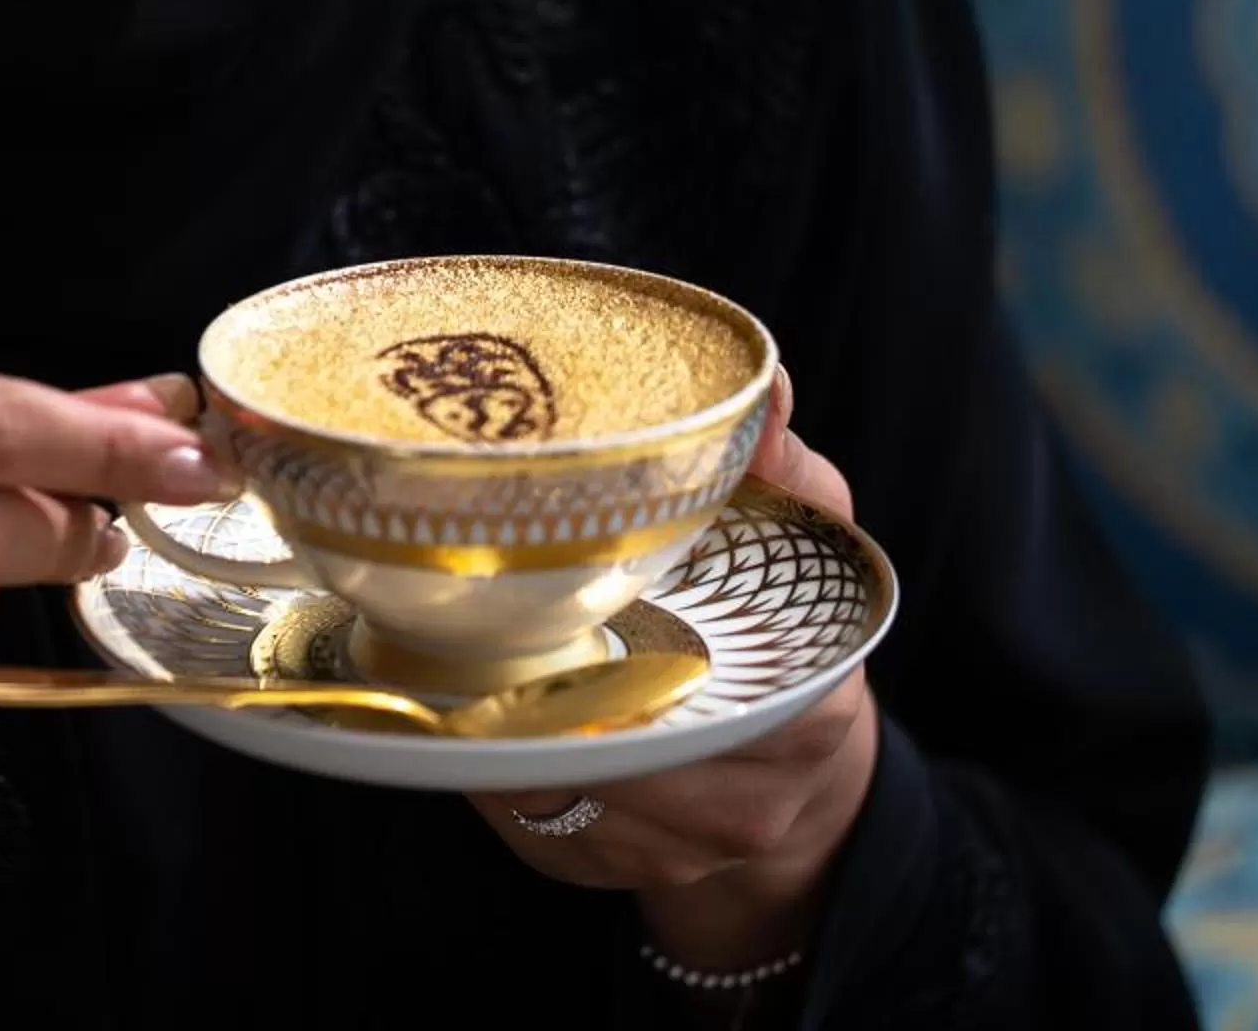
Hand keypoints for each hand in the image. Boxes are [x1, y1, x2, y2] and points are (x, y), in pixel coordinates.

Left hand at [468, 367, 880, 972]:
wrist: (802, 779)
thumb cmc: (786, 635)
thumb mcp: (802, 544)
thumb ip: (786, 471)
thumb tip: (764, 386)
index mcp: (808, 713)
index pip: (710, 691)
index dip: (621, 645)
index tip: (556, 598)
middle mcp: (748, 800)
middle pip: (614, 747)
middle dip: (537, 686)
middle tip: (466, 617)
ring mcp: (677, 850)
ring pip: (555, 786)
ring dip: (497, 724)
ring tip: (450, 654)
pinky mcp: (601, 870)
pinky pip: (521, 816)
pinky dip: (486, 761)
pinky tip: (466, 712)